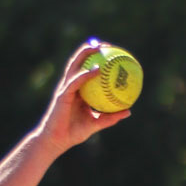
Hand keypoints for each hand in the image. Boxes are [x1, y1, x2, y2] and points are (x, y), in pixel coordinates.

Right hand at [33, 40, 133, 157]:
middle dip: (90, 50)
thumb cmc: (74, 133)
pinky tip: (97, 69)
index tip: (110, 53)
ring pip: (74, 66)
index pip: (85, 69)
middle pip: (79, 62)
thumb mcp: (96, 124)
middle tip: (105, 45)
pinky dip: (86, 74)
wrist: (57, 141)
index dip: (95, 59)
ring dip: (85, 54)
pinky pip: (76, 81)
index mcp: (78, 90)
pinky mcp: (62, 94)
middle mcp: (71, 86)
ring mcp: (65, 88)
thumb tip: (128, 111)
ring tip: (98, 47)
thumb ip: (111, 117)